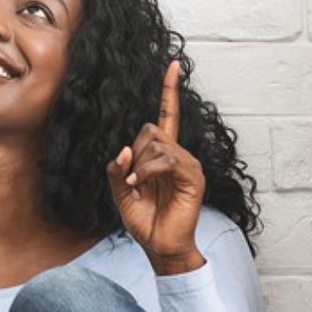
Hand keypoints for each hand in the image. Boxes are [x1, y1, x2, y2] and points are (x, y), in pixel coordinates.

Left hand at [105, 61, 206, 275]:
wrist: (160, 247)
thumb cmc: (144, 221)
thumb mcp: (120, 192)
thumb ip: (117, 168)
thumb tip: (124, 149)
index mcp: (162, 155)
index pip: (167, 116)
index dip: (170, 90)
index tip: (174, 65)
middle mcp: (178, 155)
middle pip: (151, 129)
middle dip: (134, 151)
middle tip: (131, 178)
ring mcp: (188, 164)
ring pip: (157, 143)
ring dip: (138, 165)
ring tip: (135, 186)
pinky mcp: (193, 177)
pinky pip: (167, 159)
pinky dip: (146, 170)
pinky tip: (139, 185)